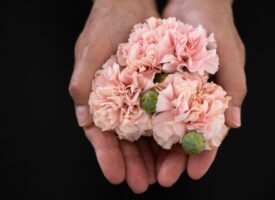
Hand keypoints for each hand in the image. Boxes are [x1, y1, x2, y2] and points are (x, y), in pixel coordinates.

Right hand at [69, 0, 158, 192]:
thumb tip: (84, 119)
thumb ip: (82, 84)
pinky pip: (158, 115)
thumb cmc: (104, 26)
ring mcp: (135, 97)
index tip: (116, 176)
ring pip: (142, 134)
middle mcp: (117, 102)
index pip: (100, 135)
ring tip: (158, 175)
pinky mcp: (152, 89)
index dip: (107, 157)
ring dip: (149, 155)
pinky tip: (172, 148)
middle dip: (131, 163)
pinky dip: (164, 132)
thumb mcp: (89, 53)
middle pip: (123, 141)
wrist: (128, 5)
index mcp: (96, 98)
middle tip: (141, 184)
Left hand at [157, 0, 246, 184]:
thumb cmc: (216, 26)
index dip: (203, 155)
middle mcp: (191, 98)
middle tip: (163, 178)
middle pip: (182, 136)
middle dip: (174, 159)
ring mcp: (172, 91)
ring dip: (155, 149)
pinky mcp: (156, 80)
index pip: (209, 134)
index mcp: (212, 98)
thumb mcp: (229, 56)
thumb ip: (234, 88)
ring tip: (146, 168)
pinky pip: (147, 104)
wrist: (193, 0)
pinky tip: (132, 139)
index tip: (194, 173)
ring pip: (163, 126)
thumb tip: (235, 123)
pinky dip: (141, 122)